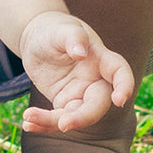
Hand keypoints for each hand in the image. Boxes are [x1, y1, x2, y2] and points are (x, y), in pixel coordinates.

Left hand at [18, 12, 133, 134]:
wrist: (37, 38)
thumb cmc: (54, 29)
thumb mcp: (61, 29)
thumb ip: (73, 37)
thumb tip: (81, 52)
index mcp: (100, 58)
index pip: (119, 72)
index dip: (124, 86)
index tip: (119, 99)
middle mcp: (93, 79)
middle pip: (97, 104)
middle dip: (83, 117)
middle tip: (63, 124)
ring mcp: (79, 93)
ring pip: (75, 115)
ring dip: (54, 121)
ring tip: (29, 118)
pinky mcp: (64, 102)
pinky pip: (58, 118)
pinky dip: (44, 123)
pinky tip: (28, 124)